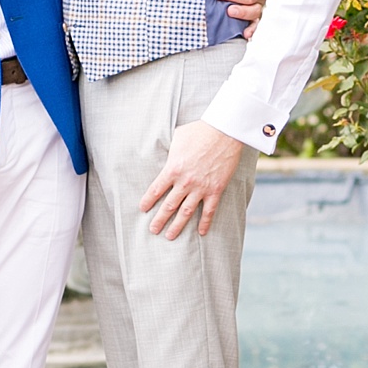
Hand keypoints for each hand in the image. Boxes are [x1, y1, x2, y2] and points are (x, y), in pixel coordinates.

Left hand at [140, 120, 249, 240]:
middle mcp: (185, 182)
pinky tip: (200, 232)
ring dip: (177, 225)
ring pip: (186, 212)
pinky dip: (205, 222)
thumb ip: (171, 151)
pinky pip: (209, 210)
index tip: (143, 209)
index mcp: (172, 169)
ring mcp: (201, 188)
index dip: (148, 201)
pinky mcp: (216, 190)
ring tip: (170, 236)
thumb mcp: (178, 138)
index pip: (155, 190)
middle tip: (153, 230)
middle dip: (159, 220)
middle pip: (169, 205)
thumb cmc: (199, 131)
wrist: (224, 132)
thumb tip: (167, 154)